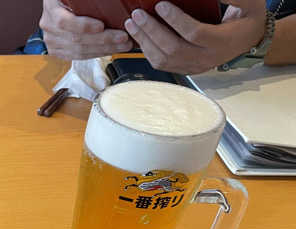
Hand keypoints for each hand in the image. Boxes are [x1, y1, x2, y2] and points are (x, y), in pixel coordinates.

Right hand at [40, 0, 132, 59]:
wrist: (59, 6)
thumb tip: (105, 0)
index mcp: (51, 9)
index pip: (65, 22)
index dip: (84, 26)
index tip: (102, 26)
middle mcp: (49, 27)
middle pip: (76, 39)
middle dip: (103, 40)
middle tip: (123, 37)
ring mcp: (52, 41)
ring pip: (79, 51)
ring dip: (104, 50)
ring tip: (122, 46)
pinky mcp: (57, 51)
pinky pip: (78, 57)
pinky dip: (96, 54)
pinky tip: (110, 50)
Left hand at [124, 0, 267, 73]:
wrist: (249, 40)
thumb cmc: (248, 18)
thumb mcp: (249, 3)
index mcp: (222, 41)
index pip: (193, 33)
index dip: (175, 20)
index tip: (160, 5)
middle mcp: (206, 58)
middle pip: (173, 48)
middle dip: (151, 31)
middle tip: (137, 15)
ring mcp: (195, 66)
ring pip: (163, 59)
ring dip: (144, 41)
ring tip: (132, 24)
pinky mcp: (186, 68)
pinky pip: (162, 64)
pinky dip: (147, 51)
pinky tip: (139, 36)